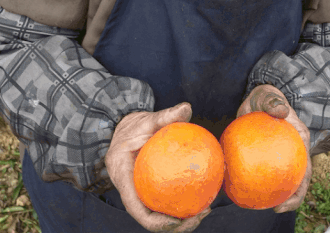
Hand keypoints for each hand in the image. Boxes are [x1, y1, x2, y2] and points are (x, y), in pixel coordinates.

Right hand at [104, 102, 211, 231]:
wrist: (122, 130)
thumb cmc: (134, 126)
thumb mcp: (147, 120)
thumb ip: (166, 115)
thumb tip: (186, 108)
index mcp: (123, 178)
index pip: (137, 209)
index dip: (157, 221)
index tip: (179, 219)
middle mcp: (129, 192)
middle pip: (151, 220)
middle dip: (176, 226)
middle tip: (202, 214)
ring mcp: (139, 194)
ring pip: (159, 216)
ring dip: (182, 220)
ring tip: (206, 209)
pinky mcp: (148, 191)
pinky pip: (165, 202)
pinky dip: (182, 203)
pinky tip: (203, 196)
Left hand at [237, 85, 311, 213]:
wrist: (258, 99)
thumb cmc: (266, 97)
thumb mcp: (269, 96)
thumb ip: (273, 101)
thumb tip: (281, 111)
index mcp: (300, 139)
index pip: (306, 167)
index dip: (302, 186)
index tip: (291, 199)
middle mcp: (294, 151)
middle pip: (297, 180)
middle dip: (292, 198)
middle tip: (276, 209)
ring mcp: (281, 156)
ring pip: (280, 179)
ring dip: (274, 194)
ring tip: (260, 206)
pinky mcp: (268, 157)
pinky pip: (261, 172)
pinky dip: (254, 182)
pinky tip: (241, 189)